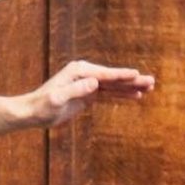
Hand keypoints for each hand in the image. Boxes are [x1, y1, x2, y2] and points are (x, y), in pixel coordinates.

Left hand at [18, 60, 154, 126]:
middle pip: (113, 78)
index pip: (105, 74)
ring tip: (150, 88)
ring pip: (114, 86)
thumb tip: (95, 83)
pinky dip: (122, 95)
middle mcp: (85, 74)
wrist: (31, 113)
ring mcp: (87, 83)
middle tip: (152, 82)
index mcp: (79, 71)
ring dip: (131, 87)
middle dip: (133, 80)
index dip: (122, 76)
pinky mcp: (87, 94)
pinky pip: (108, 94)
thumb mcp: (57, 99)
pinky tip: (135, 96)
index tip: (138, 75)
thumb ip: (75, 90)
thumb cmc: (42, 106)